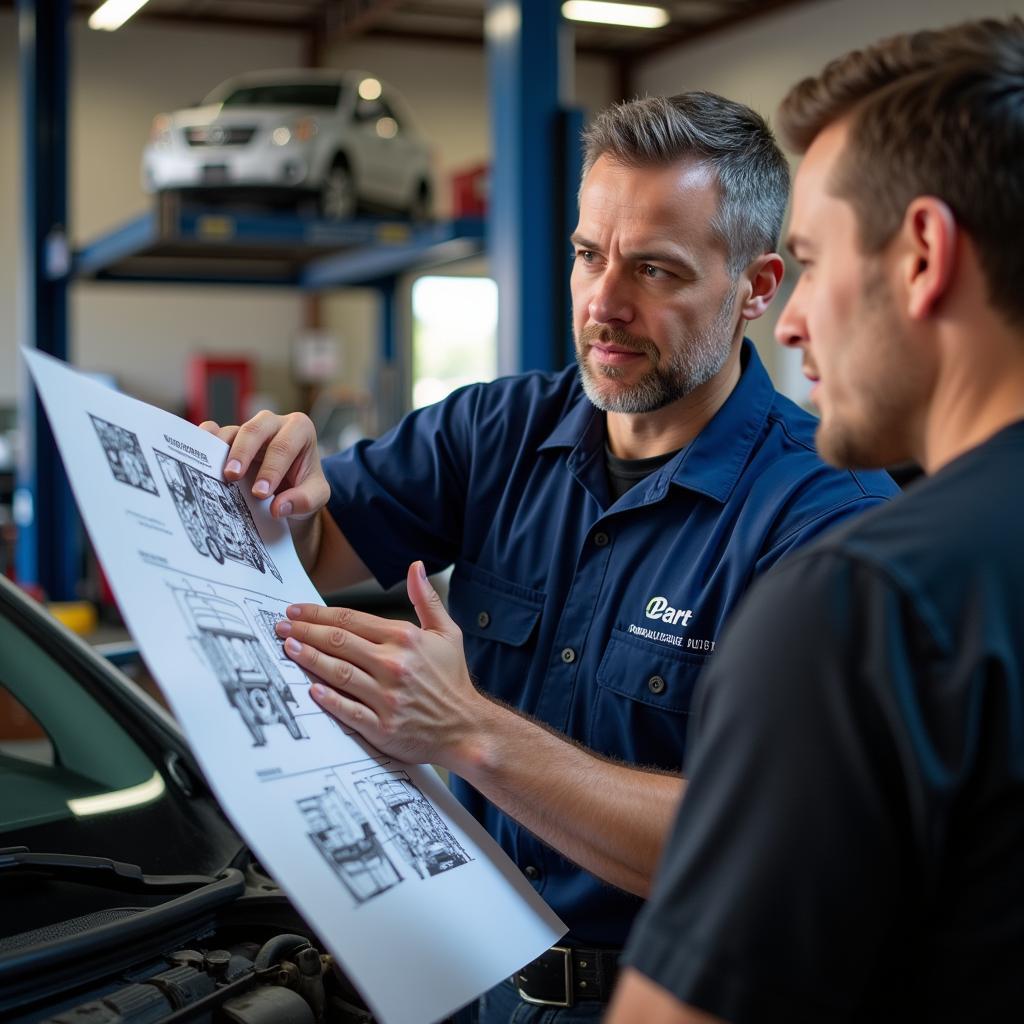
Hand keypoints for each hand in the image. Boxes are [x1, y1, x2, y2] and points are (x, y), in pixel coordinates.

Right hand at [199, 411, 329, 521]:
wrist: (290, 488)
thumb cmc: (304, 486)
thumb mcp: (316, 495)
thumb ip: (304, 500)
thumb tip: (278, 508)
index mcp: (300, 429)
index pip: (284, 446)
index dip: (271, 469)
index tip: (260, 493)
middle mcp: (273, 423)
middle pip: (255, 430)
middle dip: (243, 453)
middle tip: (233, 476)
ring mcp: (249, 428)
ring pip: (233, 431)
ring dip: (222, 450)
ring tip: (216, 471)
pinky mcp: (230, 437)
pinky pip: (214, 431)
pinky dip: (206, 439)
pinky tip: (199, 454)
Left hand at [276, 561, 487, 768]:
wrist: (467, 728)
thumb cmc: (453, 681)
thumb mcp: (447, 633)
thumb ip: (426, 599)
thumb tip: (415, 567)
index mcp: (405, 639)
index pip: (351, 620)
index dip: (319, 614)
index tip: (296, 610)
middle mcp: (394, 665)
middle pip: (338, 642)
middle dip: (305, 632)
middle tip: (280, 626)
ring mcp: (387, 697)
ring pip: (338, 672)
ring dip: (308, 659)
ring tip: (287, 648)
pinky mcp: (383, 726)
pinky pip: (348, 710)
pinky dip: (328, 699)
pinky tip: (311, 689)